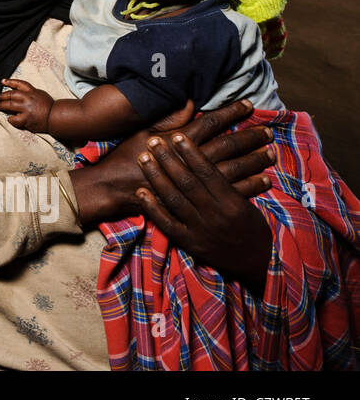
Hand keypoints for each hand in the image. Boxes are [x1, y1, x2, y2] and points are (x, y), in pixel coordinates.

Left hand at [0, 79, 53, 131]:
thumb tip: (20, 91)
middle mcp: (28, 99)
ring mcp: (26, 109)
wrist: (56, 117)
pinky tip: (10, 118)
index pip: (19, 84)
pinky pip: (13, 119)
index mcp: (32, 91)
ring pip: (9, 105)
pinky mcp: (26, 119)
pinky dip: (10, 119)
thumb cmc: (49, 105)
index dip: (10, 82)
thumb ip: (30, 92)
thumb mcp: (40, 93)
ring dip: (1, 105)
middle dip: (1, 96)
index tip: (2, 81)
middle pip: (10, 94)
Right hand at [70, 99, 274, 227]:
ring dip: (255, 159)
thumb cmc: (126, 158)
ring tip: (272, 153)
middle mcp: (192, 159)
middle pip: (229, 144)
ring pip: (235, 167)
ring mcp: (197, 180)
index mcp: (179, 139)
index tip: (249, 105)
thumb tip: (190, 101)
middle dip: (250, 137)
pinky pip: (230, 191)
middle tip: (268, 132)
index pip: (212, 122)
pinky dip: (250, 185)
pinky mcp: (199, 198)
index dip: (232, 112)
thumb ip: (170, 118)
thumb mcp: (143, 132)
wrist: (115, 187)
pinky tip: (264, 180)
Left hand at [136, 131, 272, 291]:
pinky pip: (167, 224)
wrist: (259, 264)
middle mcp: (214, 214)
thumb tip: (226, 153)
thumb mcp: (248, 204)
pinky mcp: (189, 243)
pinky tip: (141, 192)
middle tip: (153, 141)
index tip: (177, 135)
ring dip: (156, 177)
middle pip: (187, 181)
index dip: (190, 153)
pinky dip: (153, 208)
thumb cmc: (254, 228)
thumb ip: (235, 182)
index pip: (207, 171)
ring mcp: (199, 229)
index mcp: (232, 202)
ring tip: (143, 158)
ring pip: (174, 199)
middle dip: (168, 159)